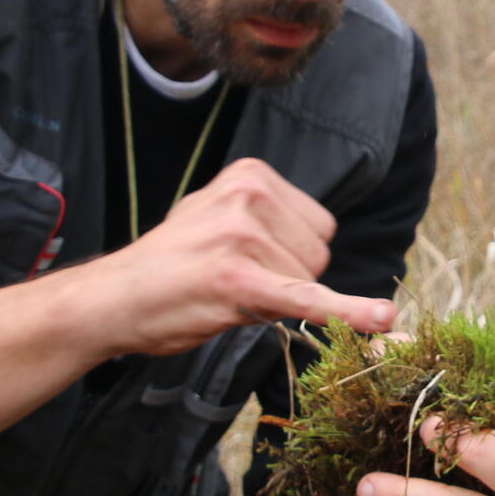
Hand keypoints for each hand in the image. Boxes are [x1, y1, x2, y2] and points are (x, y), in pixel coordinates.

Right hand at [81, 158, 396, 357]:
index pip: (320, 226)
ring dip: (272, 300)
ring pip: (308, 283)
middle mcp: (251, 195)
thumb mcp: (216, 218)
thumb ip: (267, 221)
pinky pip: (307, 300)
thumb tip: (321, 242)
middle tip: (228, 280)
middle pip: (319, 255)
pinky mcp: (240, 281)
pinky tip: (379, 320)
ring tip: (219, 291)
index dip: (292, 257)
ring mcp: (245, 236)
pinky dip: (347, 313)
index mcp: (251, 174)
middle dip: (286, 279)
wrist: (114, 298)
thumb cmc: (169, 264)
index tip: (247, 262)